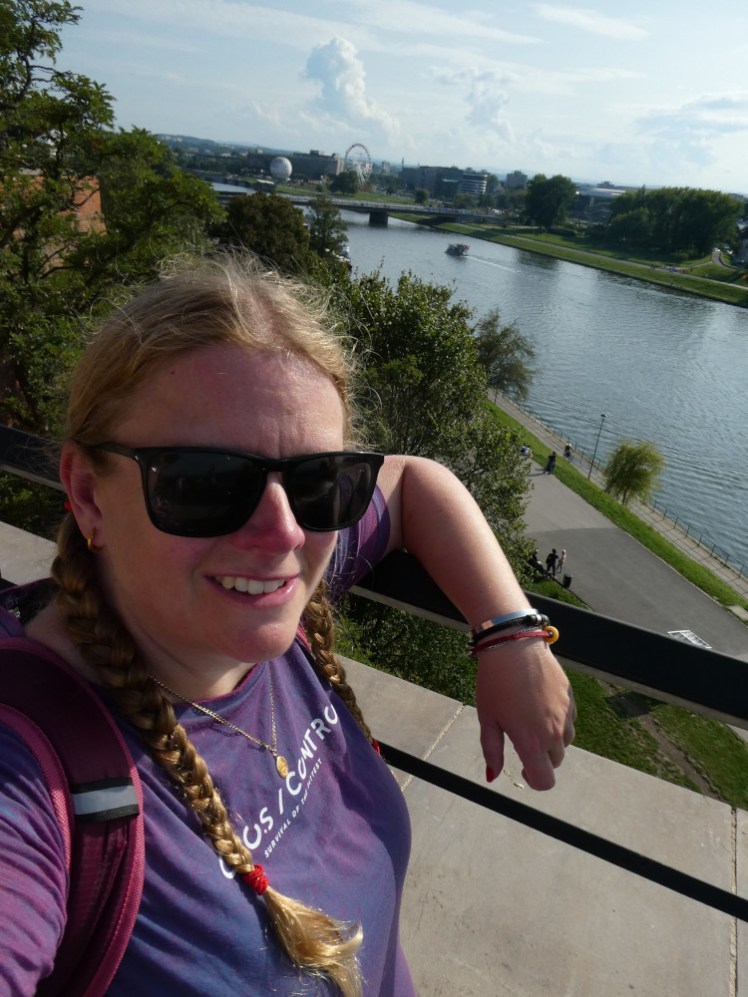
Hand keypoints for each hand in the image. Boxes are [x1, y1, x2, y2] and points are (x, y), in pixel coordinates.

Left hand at [476, 639, 575, 790]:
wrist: (514, 647)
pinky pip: (569, 721)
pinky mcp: (571, 700)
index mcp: (532, 742)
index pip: (544, 781)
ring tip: (531, 720)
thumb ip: (492, 751)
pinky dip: (559, 722)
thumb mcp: (487, 719)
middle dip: (540, 758)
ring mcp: (566, 716)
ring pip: (565, 742)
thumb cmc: (495, 682)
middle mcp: (554, 733)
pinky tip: (540, 705)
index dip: (533, 780)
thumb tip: (492, 776)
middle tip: (522, 739)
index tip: (523, 768)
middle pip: (555, 763)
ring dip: (551, 740)